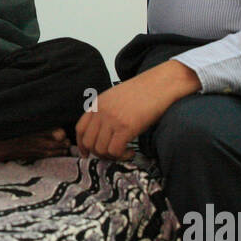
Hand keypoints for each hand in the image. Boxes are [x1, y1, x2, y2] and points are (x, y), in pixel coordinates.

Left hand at [75, 60, 199, 160]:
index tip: (86, 153)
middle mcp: (101, 112)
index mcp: (98, 104)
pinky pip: (115, 151)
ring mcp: (112, 119)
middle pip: (88, 142)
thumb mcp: (117, 97)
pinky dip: (122, 156)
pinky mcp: (126, 127)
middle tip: (111, 155)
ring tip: (124, 152)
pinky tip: (131, 152)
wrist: (161, 84)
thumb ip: (106, 111)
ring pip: (100, 149)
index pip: (80, 128)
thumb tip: (103, 132)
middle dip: (98, 153)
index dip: (81, 144)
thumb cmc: (144, 91)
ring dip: (112, 156)